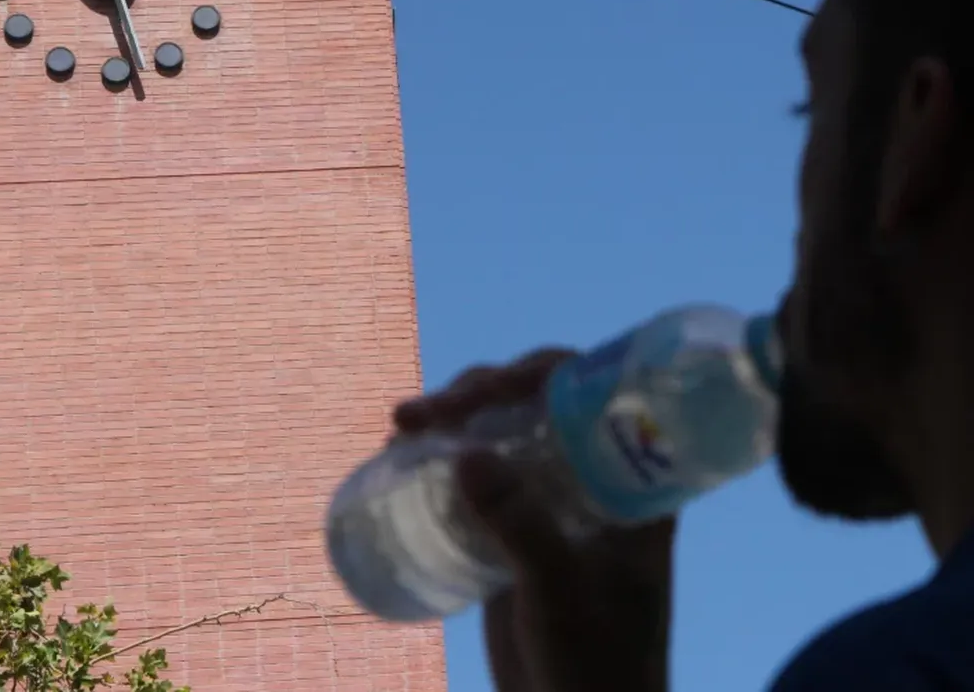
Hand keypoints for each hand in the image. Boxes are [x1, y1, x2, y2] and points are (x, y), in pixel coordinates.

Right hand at [395, 350, 676, 691]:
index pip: (592, 394)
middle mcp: (594, 476)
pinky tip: (405, 454)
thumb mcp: (562, 593)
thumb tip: (465, 452)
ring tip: (404, 425)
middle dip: (480, 392)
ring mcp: (553, 498)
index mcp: (631, 479)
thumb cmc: (595, 664)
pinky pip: (481, 471)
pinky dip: (443, 454)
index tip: (486, 387)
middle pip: (538, 403)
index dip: (539, 372)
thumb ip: (522, 527)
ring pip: (505, 431)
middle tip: (424, 413)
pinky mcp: (518, 524)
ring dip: (454, 416)